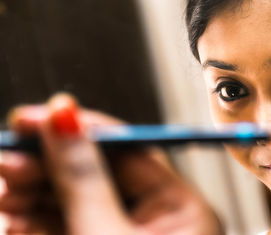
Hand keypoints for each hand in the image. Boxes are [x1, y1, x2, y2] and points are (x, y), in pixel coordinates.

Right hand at [0, 93, 222, 234]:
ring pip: (79, 203)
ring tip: (3, 190)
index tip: (35, 116)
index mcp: (183, 210)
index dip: (80, 130)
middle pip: (98, 175)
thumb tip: (63, 116)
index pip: (129, 151)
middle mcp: (161, 221)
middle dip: (48, 167)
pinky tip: (15, 220)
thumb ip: (84, 178)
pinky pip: (70, 228)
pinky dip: (38, 224)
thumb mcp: (106, 233)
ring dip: (36, 195)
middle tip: (8, 158)